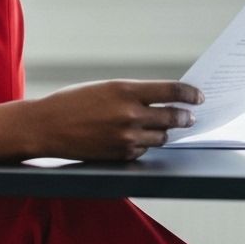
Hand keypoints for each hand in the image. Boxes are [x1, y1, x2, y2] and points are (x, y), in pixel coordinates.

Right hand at [24, 79, 202, 161]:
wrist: (46, 126)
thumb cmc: (72, 102)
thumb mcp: (104, 88)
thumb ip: (133, 94)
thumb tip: (161, 99)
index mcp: (126, 90)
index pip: (171, 91)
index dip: (190, 94)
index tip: (198, 96)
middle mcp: (130, 114)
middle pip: (173, 117)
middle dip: (185, 117)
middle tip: (190, 116)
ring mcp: (126, 137)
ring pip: (161, 136)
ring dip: (164, 131)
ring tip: (163, 127)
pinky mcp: (121, 155)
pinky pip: (143, 150)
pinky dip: (143, 144)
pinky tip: (134, 138)